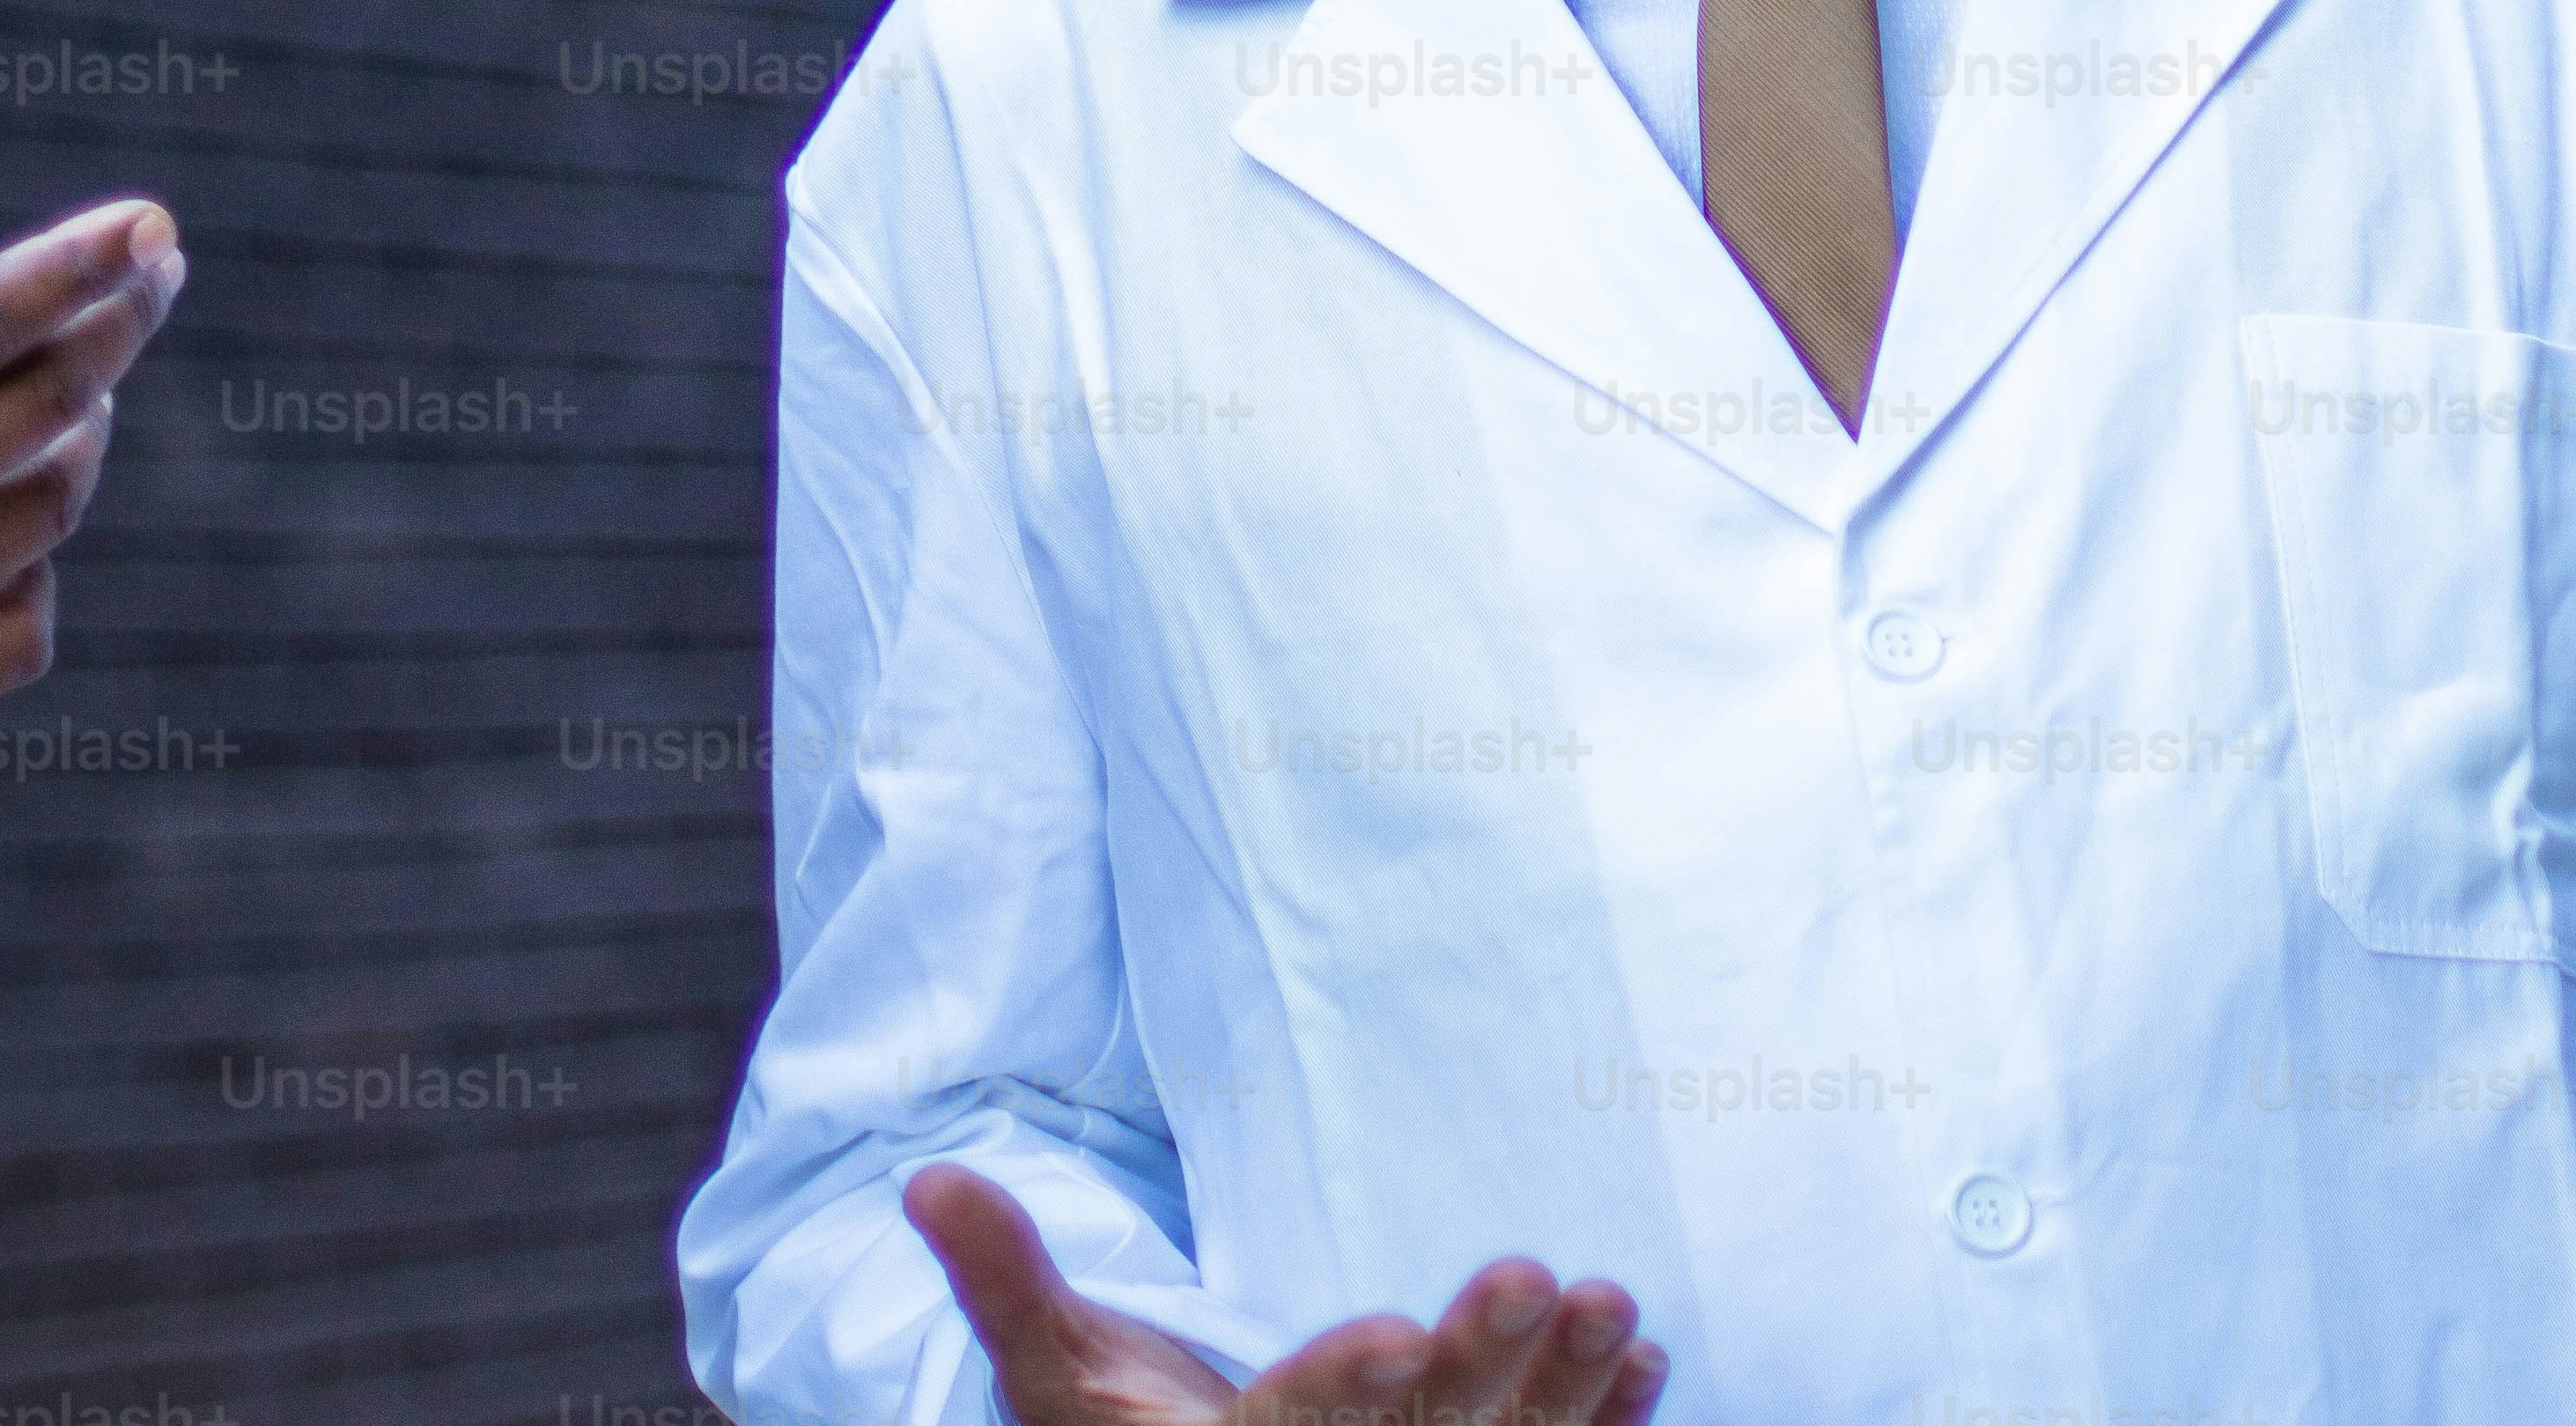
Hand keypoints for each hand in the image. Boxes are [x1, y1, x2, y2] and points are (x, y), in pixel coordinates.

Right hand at [0, 91, 184, 852]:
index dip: (77, 265)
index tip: (149, 223)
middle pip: (48, 405)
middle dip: (119, 325)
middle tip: (158, 273)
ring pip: (45, 511)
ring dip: (83, 440)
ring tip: (94, 393)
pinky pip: (18, 635)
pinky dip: (40, 579)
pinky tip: (29, 545)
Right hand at [907, 1163, 1662, 1425]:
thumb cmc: (1114, 1422)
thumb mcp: (1051, 1362)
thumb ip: (1003, 1273)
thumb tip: (927, 1175)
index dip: (1342, 1386)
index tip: (1392, 1331)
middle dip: (1484, 1364)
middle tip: (1542, 1276)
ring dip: (1568, 1388)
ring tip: (1620, 1308)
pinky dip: (1603, 1424)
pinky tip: (1648, 1363)